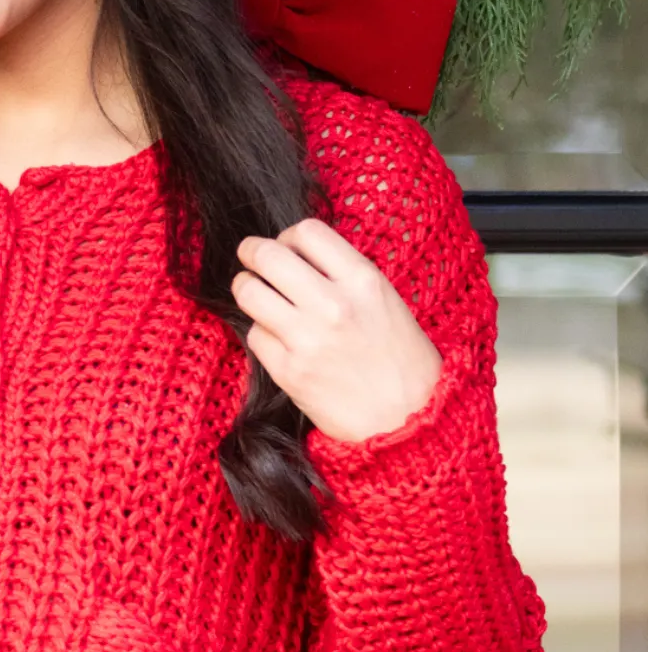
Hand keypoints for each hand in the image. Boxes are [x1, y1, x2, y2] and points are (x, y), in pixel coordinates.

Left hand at [231, 218, 442, 444]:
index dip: (287, 235)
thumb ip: (344, 274)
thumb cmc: (401, 360)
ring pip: (249, 292)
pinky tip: (276, 337)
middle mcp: (332, 305)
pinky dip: (260, 332)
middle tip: (249, 256)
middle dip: (251, 251)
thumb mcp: (385, 300)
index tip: (285, 246)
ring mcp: (307, 339)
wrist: (406, 420)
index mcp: (362, 280)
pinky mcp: (288, 371)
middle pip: (267, 255)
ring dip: (246, 288)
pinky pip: (254, 335)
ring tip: (254, 292)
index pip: (306, 231)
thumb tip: (298, 254)